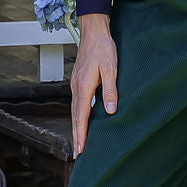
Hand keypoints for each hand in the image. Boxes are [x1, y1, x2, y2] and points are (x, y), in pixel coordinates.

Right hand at [70, 13, 117, 155]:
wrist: (93, 32)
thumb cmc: (103, 48)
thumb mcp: (111, 68)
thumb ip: (110, 90)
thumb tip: (110, 110)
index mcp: (84, 86)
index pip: (82, 116)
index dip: (82, 134)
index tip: (81, 149)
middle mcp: (76, 88)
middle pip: (75, 117)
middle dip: (76, 136)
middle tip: (78, 154)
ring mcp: (75, 85)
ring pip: (74, 111)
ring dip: (76, 128)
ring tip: (79, 143)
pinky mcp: (78, 82)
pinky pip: (76, 104)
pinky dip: (78, 117)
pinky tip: (81, 122)